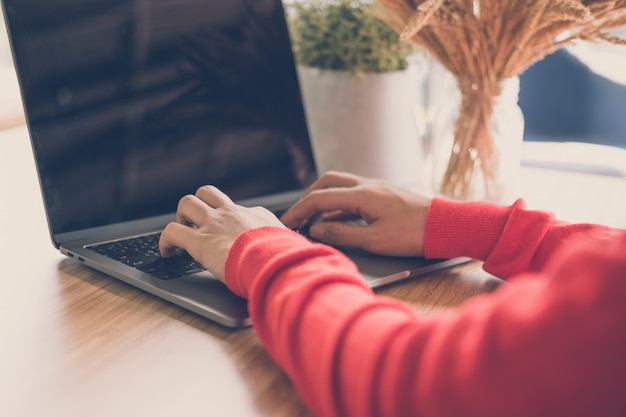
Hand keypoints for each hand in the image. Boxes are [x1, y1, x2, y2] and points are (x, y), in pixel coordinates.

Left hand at [159, 185, 285, 281]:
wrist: (274, 261)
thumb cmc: (285, 257)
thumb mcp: (289, 244)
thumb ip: (284, 243)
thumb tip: (292, 247)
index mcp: (255, 215)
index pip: (237, 209)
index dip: (230, 221)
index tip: (230, 235)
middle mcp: (232, 214)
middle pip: (207, 193)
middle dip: (199, 206)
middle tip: (198, 224)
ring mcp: (213, 225)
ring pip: (186, 203)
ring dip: (181, 216)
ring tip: (183, 232)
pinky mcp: (198, 241)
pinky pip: (172, 232)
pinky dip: (165, 241)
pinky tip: (167, 252)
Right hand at [280, 171, 431, 256]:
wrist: (447, 226)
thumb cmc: (414, 234)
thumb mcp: (374, 240)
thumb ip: (341, 234)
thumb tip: (316, 230)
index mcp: (362, 194)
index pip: (320, 199)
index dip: (299, 211)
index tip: (286, 224)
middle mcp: (367, 185)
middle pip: (327, 183)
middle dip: (308, 199)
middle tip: (297, 217)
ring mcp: (377, 188)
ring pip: (341, 187)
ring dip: (324, 201)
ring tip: (313, 221)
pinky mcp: (385, 195)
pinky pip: (354, 195)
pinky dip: (339, 207)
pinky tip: (337, 223)